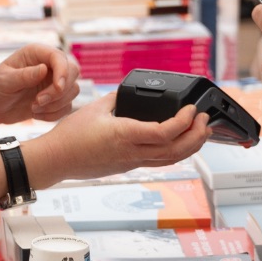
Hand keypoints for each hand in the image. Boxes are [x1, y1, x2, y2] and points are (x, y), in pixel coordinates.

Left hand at [0, 44, 80, 133]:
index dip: (63, 71)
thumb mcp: (4, 81)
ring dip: (55, 104)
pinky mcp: (55, 99)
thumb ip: (24, 76)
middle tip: (38, 102)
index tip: (57, 87)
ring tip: (33, 108)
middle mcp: (48, 65)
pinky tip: (36, 114)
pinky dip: (53, 114)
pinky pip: (67, 107)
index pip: (59, 57)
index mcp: (36, 54)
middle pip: (73, 72)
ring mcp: (53, 82)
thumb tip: (44, 69)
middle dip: (59, 91)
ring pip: (73, 90)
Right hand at [25, 94, 210, 185]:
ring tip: (201, 133)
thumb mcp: (95, 107)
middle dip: (196, 136)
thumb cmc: (70, 136)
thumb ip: (117, 98)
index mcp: (124, 135)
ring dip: (190, 147)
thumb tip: (130, 93)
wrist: (55, 160)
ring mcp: (131, 162)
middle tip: (205, 121)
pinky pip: (158, 162)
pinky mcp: (128, 167)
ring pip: (170, 160)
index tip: (192, 110)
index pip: (164, 132)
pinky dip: (175, 152)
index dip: (184, 122)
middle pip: (176, 150)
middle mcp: (132, 152)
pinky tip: (179, 143)